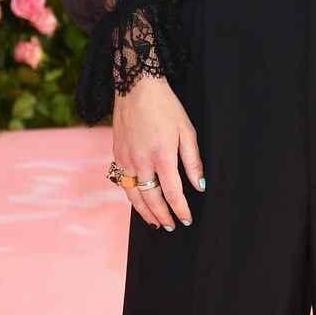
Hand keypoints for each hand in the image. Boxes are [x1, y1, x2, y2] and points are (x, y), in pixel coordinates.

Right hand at [111, 76, 204, 230]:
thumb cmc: (166, 106)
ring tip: (155, 222)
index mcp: (162, 156)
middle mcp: (141, 161)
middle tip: (171, 227)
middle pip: (151, 199)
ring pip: (133, 195)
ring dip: (144, 212)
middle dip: (162, 216)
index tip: (186, 220)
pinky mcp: (116, 154)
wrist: (136, 87)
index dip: (180, 210)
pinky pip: (123, 182)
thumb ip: (192, 161)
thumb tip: (199, 186)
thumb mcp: (186, 130)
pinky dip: (132, 196)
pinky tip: (139, 201)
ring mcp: (126, 158)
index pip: (172, 193)